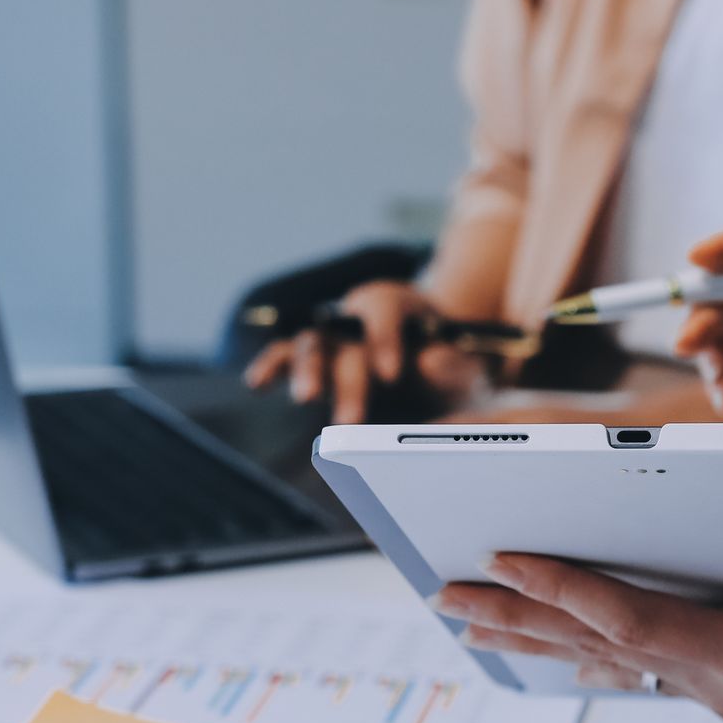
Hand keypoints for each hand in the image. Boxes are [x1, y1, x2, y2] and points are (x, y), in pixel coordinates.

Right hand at [242, 281, 487, 422]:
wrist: (435, 352)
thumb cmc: (453, 355)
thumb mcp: (465, 358)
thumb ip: (453, 363)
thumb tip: (430, 364)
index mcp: (395, 302)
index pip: (385, 311)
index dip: (386, 340)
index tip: (391, 375)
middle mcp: (356, 314)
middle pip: (344, 336)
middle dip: (348, 378)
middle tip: (352, 420)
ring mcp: (332, 335)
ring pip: (311, 344)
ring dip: (308, 373)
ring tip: (306, 399)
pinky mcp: (315, 356)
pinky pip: (286, 355)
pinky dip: (270, 367)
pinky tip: (256, 384)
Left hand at [432, 536, 722, 722]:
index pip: (636, 621)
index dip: (567, 589)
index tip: (504, 560)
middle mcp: (722, 681)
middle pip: (600, 643)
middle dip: (519, 615)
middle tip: (445, 598)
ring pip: (616, 654)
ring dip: (544, 633)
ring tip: (480, 623)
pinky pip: (650, 662)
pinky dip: (598, 646)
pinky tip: (573, 652)